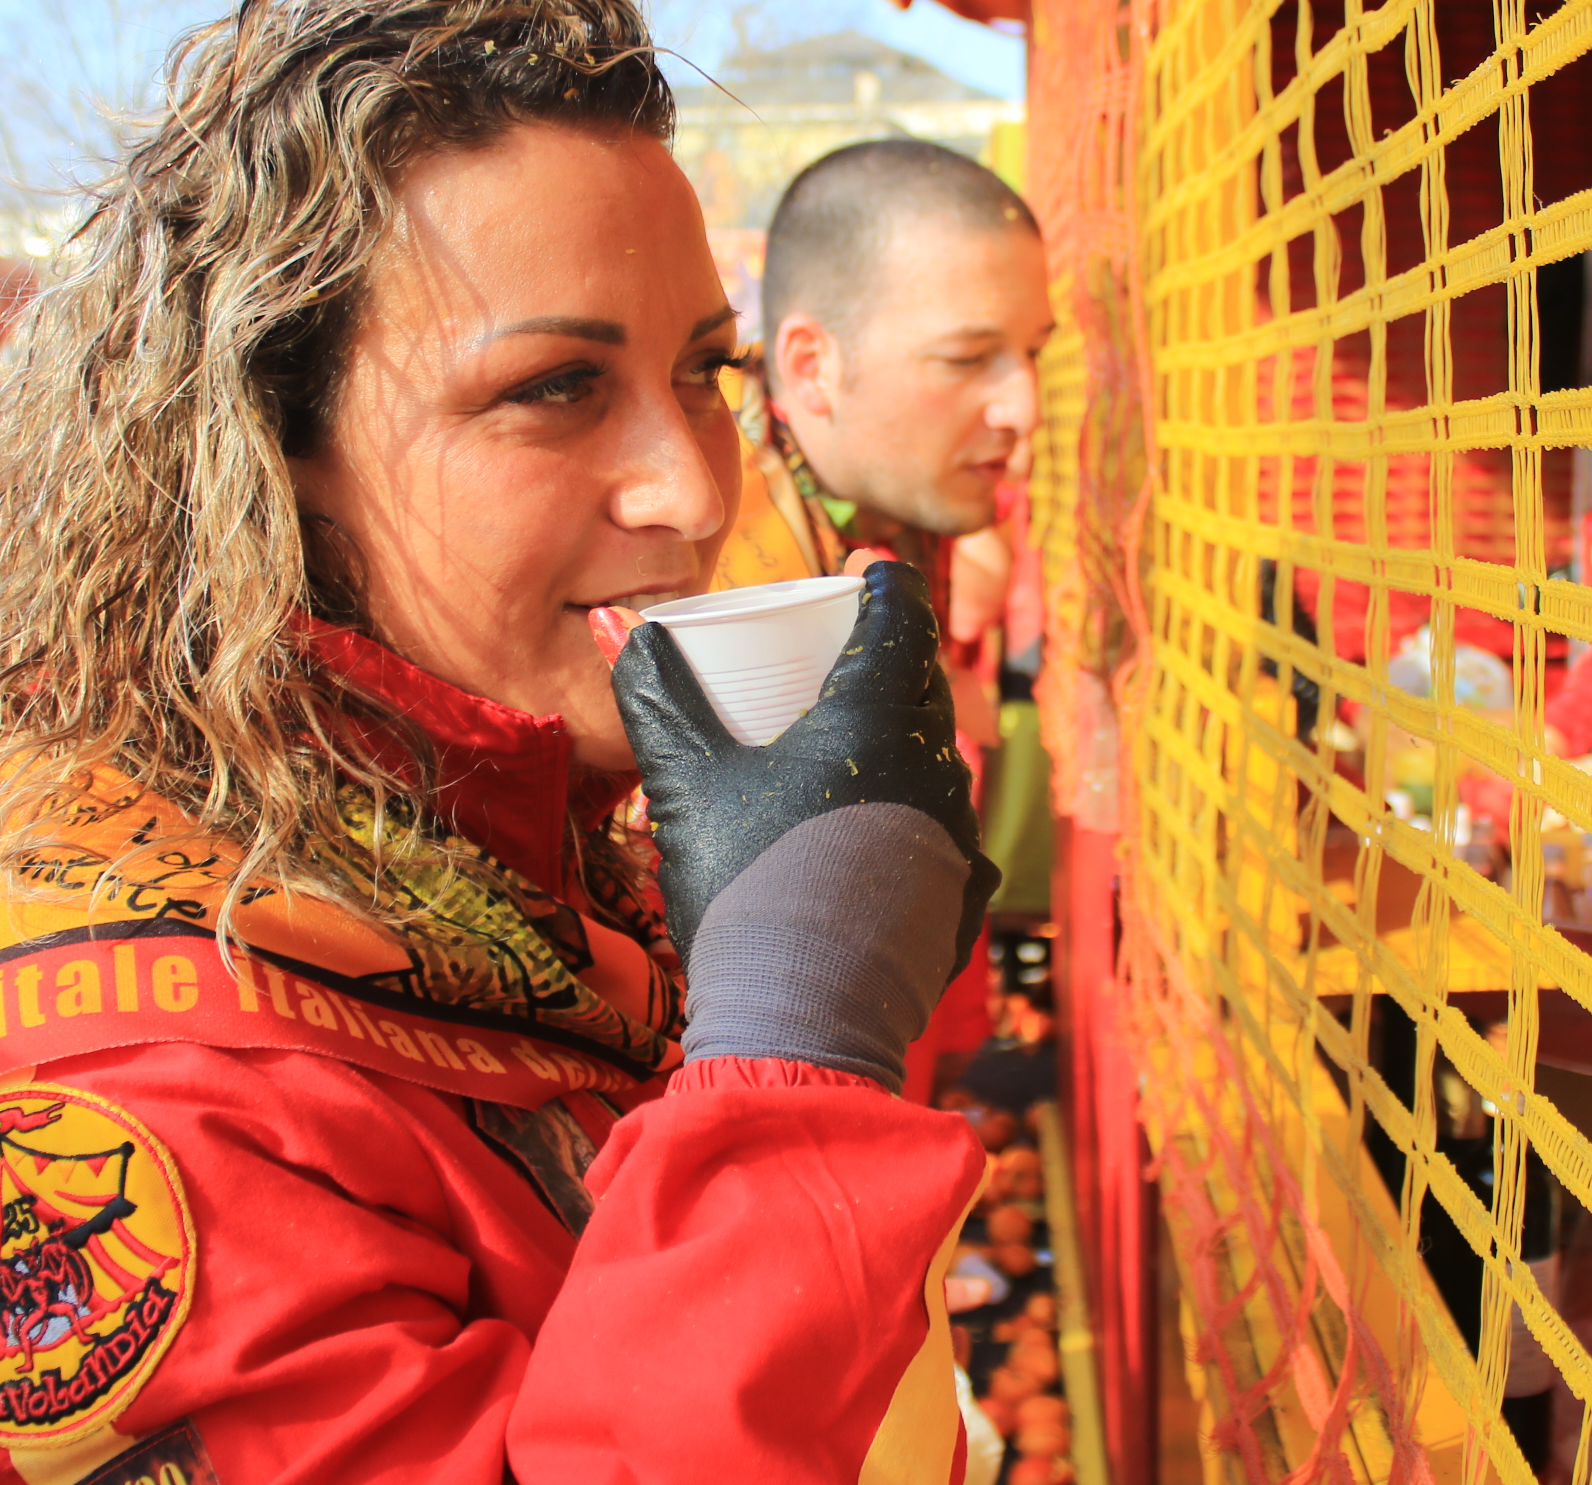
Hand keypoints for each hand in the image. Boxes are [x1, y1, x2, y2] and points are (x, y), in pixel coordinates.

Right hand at [612, 558, 999, 1085]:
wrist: (801, 1019)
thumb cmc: (743, 888)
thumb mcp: (684, 783)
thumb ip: (655, 699)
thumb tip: (631, 632)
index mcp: (876, 719)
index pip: (902, 620)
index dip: (886, 586)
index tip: (869, 571)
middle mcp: (935, 766)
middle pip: (923, 688)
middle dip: (891, 660)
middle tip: (846, 657)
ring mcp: (956, 836)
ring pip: (937, 764)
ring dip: (902, 745)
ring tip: (854, 752)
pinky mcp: (960, 900)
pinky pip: (945, 839)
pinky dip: (914, 822)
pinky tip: (878, 839)